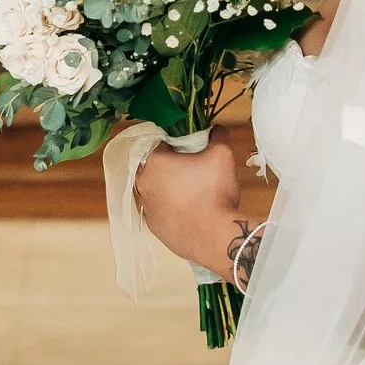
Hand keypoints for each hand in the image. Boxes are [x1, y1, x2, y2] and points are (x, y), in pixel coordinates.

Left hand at [133, 135, 245, 271]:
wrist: (214, 237)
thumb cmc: (215, 192)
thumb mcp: (222, 155)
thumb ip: (217, 135)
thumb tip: (216, 128)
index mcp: (154, 161)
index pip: (163, 144)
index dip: (181, 146)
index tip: (196, 153)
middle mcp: (143, 184)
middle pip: (158, 167)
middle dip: (174, 167)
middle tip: (197, 173)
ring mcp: (147, 208)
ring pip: (158, 190)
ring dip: (172, 189)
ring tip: (196, 194)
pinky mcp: (153, 228)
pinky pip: (161, 211)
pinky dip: (173, 209)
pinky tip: (191, 211)